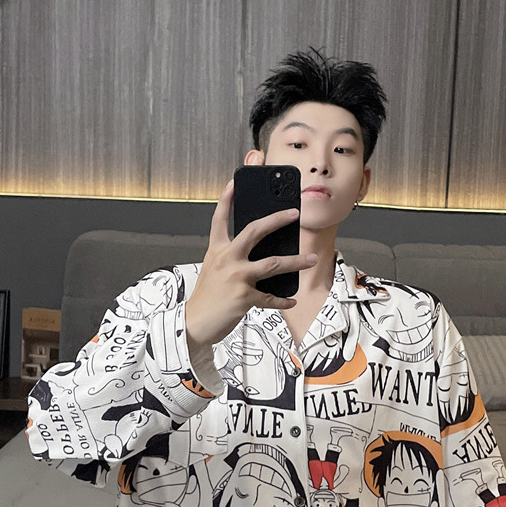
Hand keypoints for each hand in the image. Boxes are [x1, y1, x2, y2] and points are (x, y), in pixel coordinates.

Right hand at [184, 178, 316, 350]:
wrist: (193, 323)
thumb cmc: (205, 298)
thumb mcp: (212, 270)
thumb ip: (230, 258)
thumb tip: (258, 254)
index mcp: (216, 250)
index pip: (220, 219)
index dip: (226, 199)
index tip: (235, 182)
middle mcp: (226, 259)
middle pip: (255, 231)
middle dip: (277, 219)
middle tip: (294, 213)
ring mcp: (236, 276)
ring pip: (273, 264)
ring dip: (296, 261)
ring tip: (311, 259)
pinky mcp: (244, 297)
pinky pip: (271, 297)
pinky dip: (283, 300)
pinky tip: (291, 300)